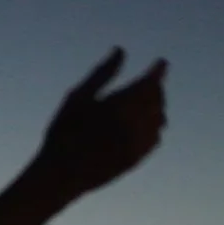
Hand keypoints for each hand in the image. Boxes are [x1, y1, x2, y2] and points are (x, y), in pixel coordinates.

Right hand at [30, 48, 167, 199]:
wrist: (61, 174)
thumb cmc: (64, 132)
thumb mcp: (78, 97)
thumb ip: (103, 73)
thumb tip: (120, 51)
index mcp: (122, 104)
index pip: (151, 82)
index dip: (158, 70)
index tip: (161, 63)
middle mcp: (136, 123)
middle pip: (158, 99)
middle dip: (156, 88)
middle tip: (150, 82)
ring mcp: (138, 143)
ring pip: (160, 119)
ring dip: (157, 107)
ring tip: (148, 102)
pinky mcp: (137, 159)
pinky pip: (155, 139)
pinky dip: (154, 127)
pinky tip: (145, 126)